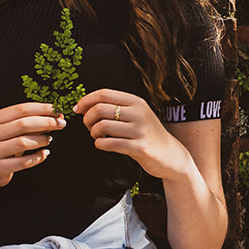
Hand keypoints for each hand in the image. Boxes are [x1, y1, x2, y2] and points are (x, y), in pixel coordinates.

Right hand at [0, 102, 65, 187]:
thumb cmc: (5, 144)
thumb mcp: (12, 129)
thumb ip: (31, 121)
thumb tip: (56, 115)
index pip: (22, 109)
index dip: (42, 108)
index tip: (58, 110)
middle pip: (23, 124)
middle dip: (46, 122)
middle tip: (61, 124)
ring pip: (23, 142)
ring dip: (41, 140)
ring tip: (49, 139)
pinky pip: (23, 162)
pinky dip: (37, 157)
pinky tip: (45, 153)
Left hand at [74, 89, 191, 179]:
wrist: (170, 154)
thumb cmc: (147, 134)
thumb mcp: (136, 114)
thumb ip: (116, 107)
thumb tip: (84, 105)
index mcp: (136, 102)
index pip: (104, 94)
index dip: (86, 101)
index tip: (78, 109)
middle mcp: (139, 113)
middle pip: (99, 109)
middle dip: (87, 119)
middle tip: (89, 127)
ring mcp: (140, 130)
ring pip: (102, 126)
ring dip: (93, 133)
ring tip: (98, 137)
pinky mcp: (140, 147)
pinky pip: (109, 144)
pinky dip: (100, 144)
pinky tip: (103, 145)